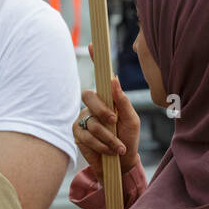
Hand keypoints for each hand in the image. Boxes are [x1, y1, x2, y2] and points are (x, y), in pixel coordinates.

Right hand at [73, 48, 139, 182]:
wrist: (122, 163)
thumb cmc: (128, 138)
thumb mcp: (132, 119)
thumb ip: (123, 101)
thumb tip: (113, 79)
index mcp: (108, 97)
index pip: (100, 76)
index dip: (95, 59)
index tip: (93, 44)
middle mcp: (93, 104)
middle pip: (90, 96)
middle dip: (103, 111)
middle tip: (114, 122)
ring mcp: (83, 117)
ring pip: (91, 121)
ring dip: (107, 137)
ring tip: (118, 147)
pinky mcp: (77, 132)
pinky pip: (86, 135)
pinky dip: (100, 144)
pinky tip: (108, 151)